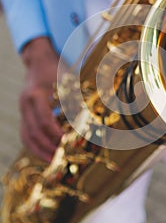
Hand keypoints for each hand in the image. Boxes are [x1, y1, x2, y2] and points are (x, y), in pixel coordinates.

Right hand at [20, 37, 62, 161]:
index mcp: (35, 95)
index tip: (66, 142)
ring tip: (52, 160)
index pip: (44, 120)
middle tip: (60, 157)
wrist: (39, 61)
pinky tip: (46, 152)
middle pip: (32, 132)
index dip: (55, 133)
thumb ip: (74, 101)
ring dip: (39, 150)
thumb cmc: (55, 70)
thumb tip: (85, 121)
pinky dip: (35, 145)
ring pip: (26, 135)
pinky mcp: (24, 114)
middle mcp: (25, 104)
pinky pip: (26, 133)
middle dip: (47, 146)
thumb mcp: (67, 81)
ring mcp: (22, 110)